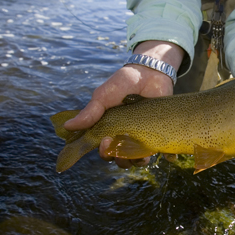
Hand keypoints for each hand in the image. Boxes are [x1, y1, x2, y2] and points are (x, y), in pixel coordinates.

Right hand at [64, 40, 183, 167]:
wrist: (150, 72)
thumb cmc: (123, 83)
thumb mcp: (103, 95)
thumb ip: (90, 112)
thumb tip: (67, 127)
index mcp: (111, 131)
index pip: (105, 151)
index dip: (104, 152)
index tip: (104, 141)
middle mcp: (126, 137)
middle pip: (121, 159)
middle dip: (120, 158)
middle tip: (121, 143)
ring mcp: (144, 136)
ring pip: (140, 159)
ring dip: (139, 161)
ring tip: (142, 154)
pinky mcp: (161, 132)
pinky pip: (164, 150)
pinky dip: (166, 155)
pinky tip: (168, 154)